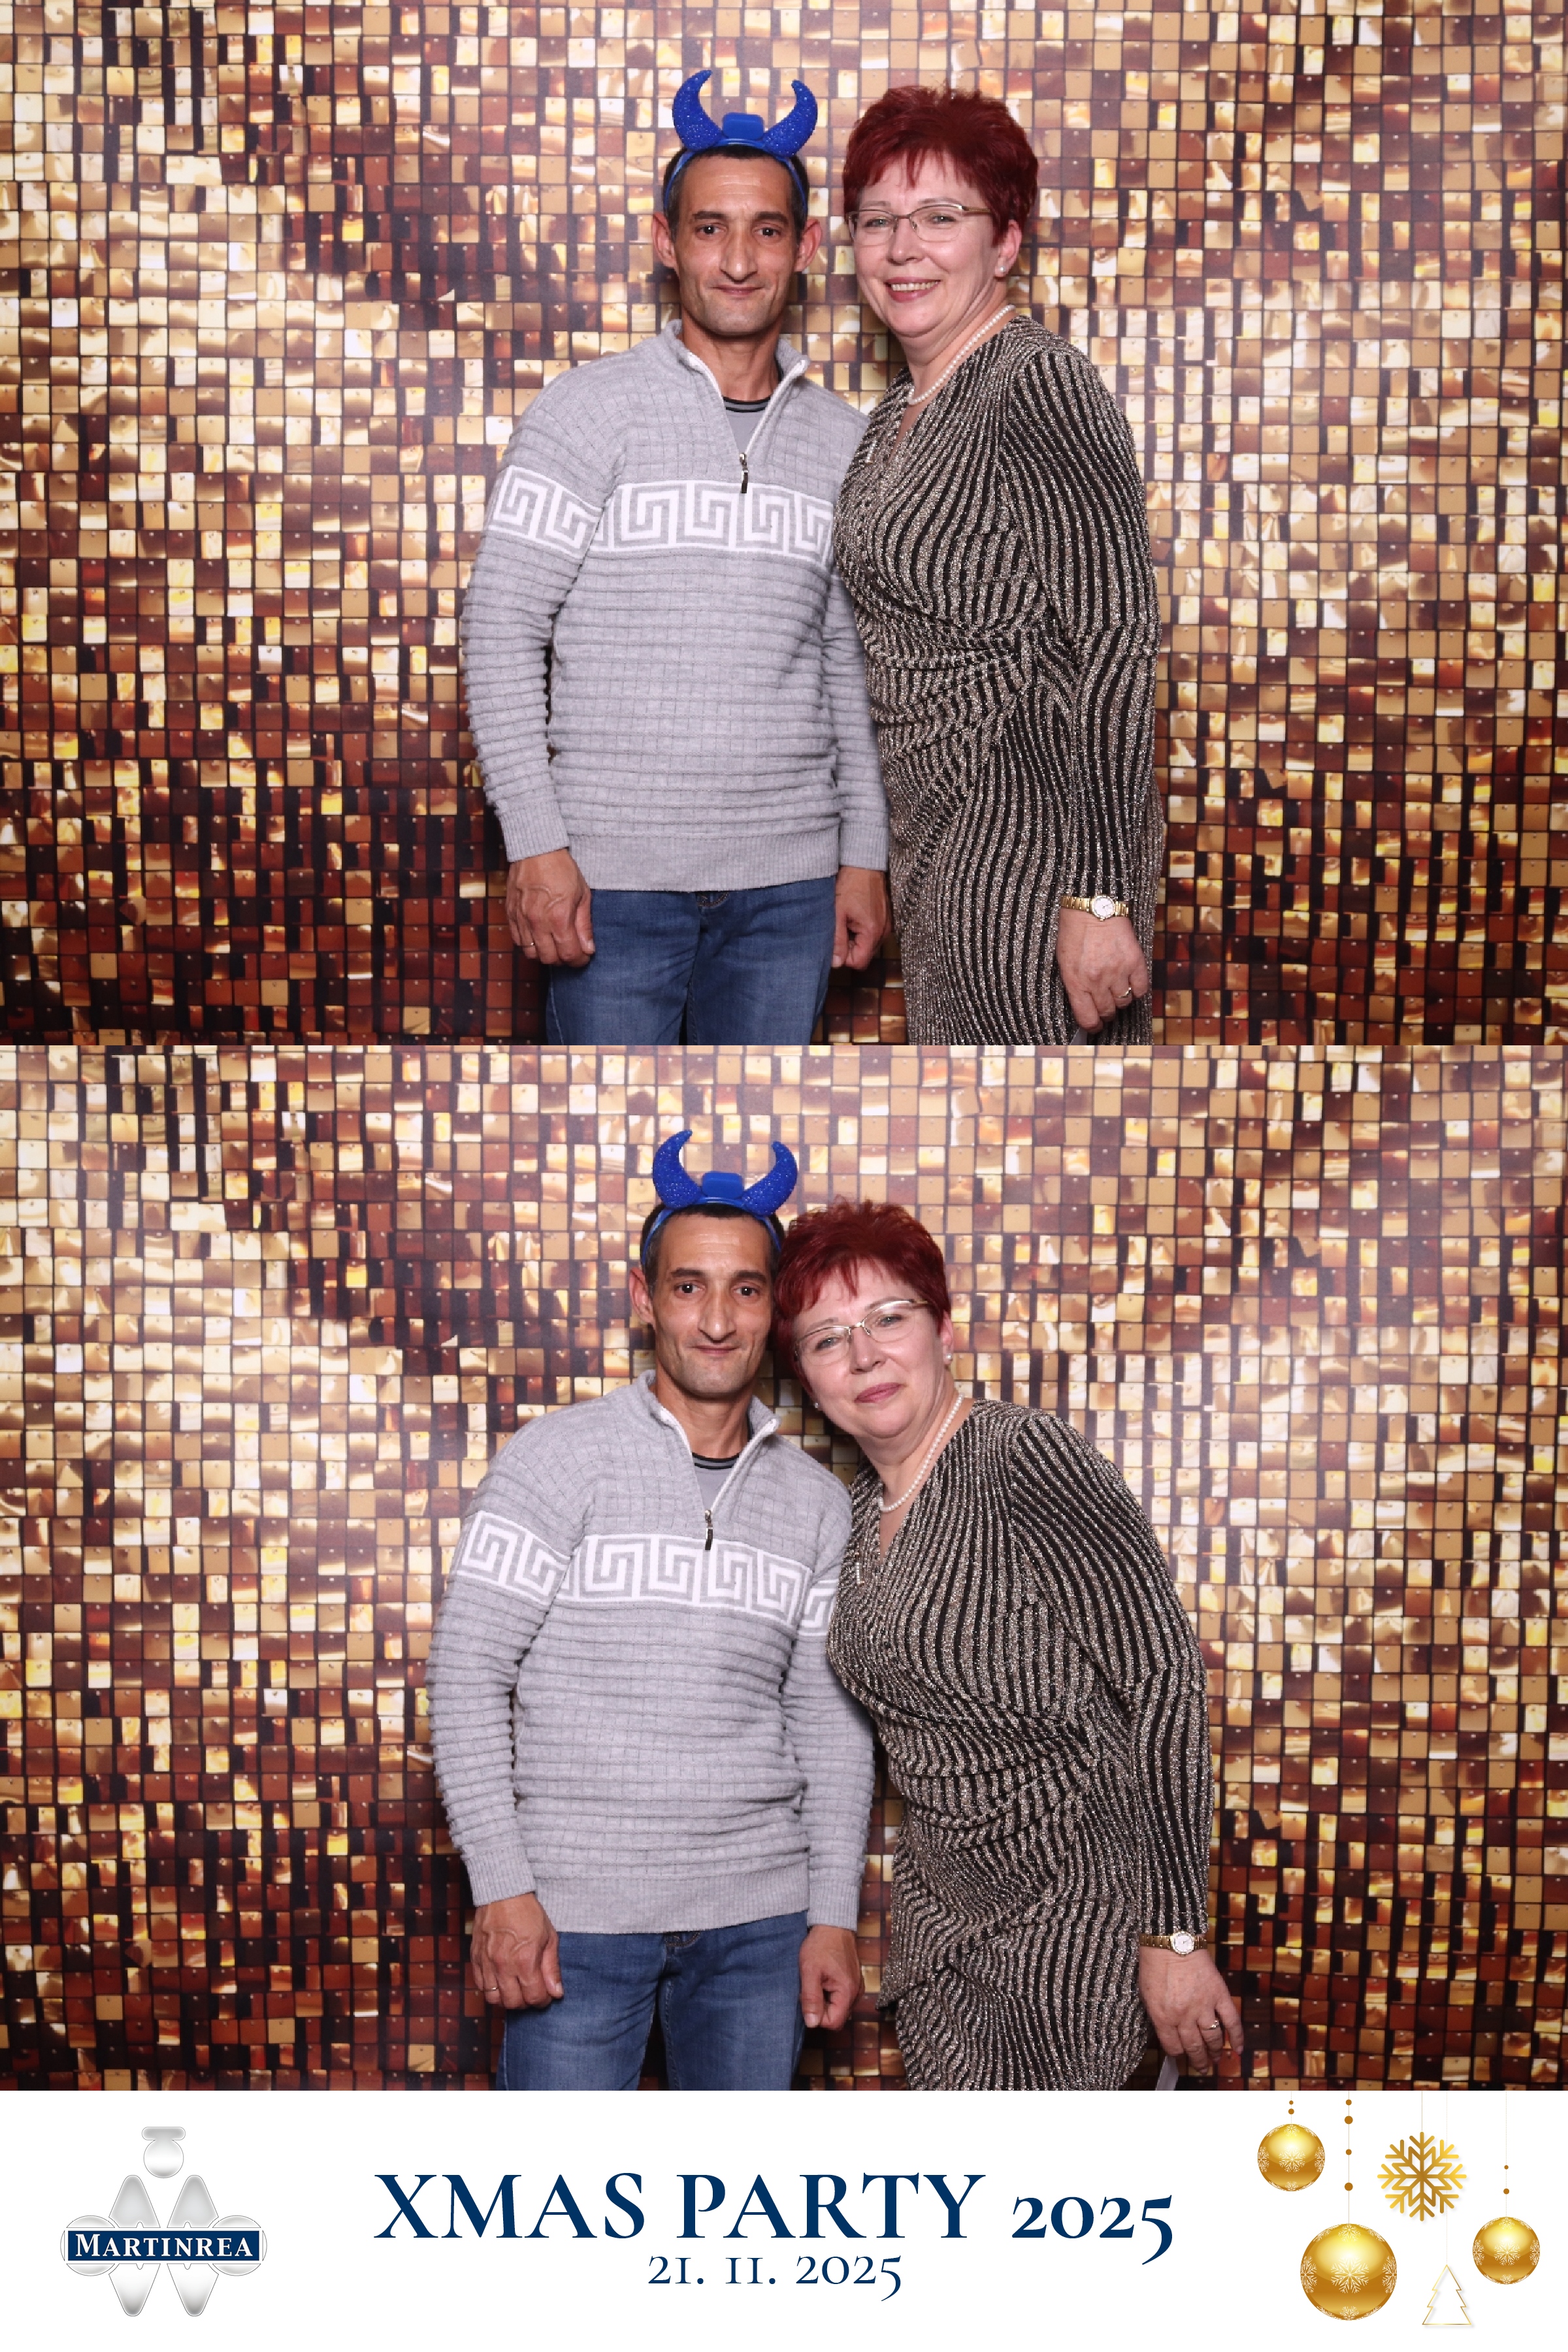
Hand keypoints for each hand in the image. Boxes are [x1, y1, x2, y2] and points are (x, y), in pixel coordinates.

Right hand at [470, 1892, 563, 2009]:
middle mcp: (504, 1965)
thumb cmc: (528, 1913)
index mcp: (525, 1960)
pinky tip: (501, 1981)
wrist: (502, 1894)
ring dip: (507, 1999)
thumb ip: (552, 1968)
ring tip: (516, 1989)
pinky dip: (491, 1989)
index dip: (543, 2000)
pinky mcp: (475, 1959)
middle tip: (531, 1992)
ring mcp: (487, 1963)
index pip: (534, 1997)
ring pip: (494, 1999)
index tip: (546, 1995)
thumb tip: (557, 1992)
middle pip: (513, 2003)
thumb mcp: (549, 1937)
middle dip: (526, 2003)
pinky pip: (480, 1986)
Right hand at [506, 850, 594, 966]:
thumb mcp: (582, 895)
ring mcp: (522, 919)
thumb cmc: (561, 869)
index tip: (584, 957)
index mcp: (559, 918)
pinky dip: (529, 944)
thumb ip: (584, 925)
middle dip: (562, 960)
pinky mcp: (511, 914)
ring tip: (554, 945)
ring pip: (531, 953)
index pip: (568, 954)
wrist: (536, 850)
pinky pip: (517, 941)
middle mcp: (538, 922)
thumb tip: (588, 948)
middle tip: (570, 951)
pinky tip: (539, 936)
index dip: (579, 960)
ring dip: (545, 954)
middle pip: (549, 959)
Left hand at [799, 1924, 861, 2030]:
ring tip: (816, 1981)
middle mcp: (856, 1992)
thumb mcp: (810, 1971)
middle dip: (821, 2008)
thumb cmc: (821, 1944)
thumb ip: (811, 1998)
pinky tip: (823, 1978)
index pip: (834, 2022)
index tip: (808, 1999)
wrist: (833, 1923)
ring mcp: (856, 1986)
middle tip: (810, 1988)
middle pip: (837, 2016)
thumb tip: (812, 2023)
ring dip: (825, 2000)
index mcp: (848, 1992)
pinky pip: (841, 1997)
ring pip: (838, 2007)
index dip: (817, 2016)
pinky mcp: (853, 1981)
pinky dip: (830, 1992)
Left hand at [832, 866, 888, 970]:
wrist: (864, 864)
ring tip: (847, 920)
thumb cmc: (850, 885)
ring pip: (868, 946)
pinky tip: (855, 916)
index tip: (836, 941)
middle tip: (840, 928)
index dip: (844, 956)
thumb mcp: (837, 913)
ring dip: (856, 939)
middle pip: (865, 955)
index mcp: (872, 932)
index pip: (859, 962)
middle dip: (850, 948)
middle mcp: (883, 932)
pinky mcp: (887, 919)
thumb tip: (836, 963)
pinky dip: (863, 931)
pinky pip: (873, 935)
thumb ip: (837, 940)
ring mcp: (887, 926)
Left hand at [1055, 908, 1147, 1032]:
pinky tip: (1130, 982)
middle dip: (1106, 1012)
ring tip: (1116, 989)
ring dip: (1120, 999)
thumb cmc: (1074, 932)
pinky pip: (1141, 989)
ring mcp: (1118, 972)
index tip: (1094, 1026)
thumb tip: (1084, 1005)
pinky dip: (1137, 989)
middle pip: (1108, 1011)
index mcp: (1076, 982)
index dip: (1092, 1026)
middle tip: (1105, 1006)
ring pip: (1124, 1002)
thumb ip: (1074, 985)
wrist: (1093, 906)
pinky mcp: (1135, 962)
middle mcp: (1097, 981)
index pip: (1087, 1018)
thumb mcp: (1064, 962)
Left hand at [1138, 1945, 1242, 2076]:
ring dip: (1215, 2052)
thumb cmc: (1154, 1964)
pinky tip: (1237, 2049)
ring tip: (1215, 2059)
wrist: (1171, 1940)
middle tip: (1201, 2067)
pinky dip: (1237, 2037)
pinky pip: (1231, 2021)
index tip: (1181, 2058)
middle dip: (1198, 2061)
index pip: (1173, 2047)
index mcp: (1163, 2017)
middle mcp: (1184, 2016)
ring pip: (1213, 2038)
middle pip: (1194, 2047)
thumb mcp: (1146, 1994)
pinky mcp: (1219, 1995)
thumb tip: (1167, 2032)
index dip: (1178, 2055)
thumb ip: (1158, 2016)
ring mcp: (1204, 2006)